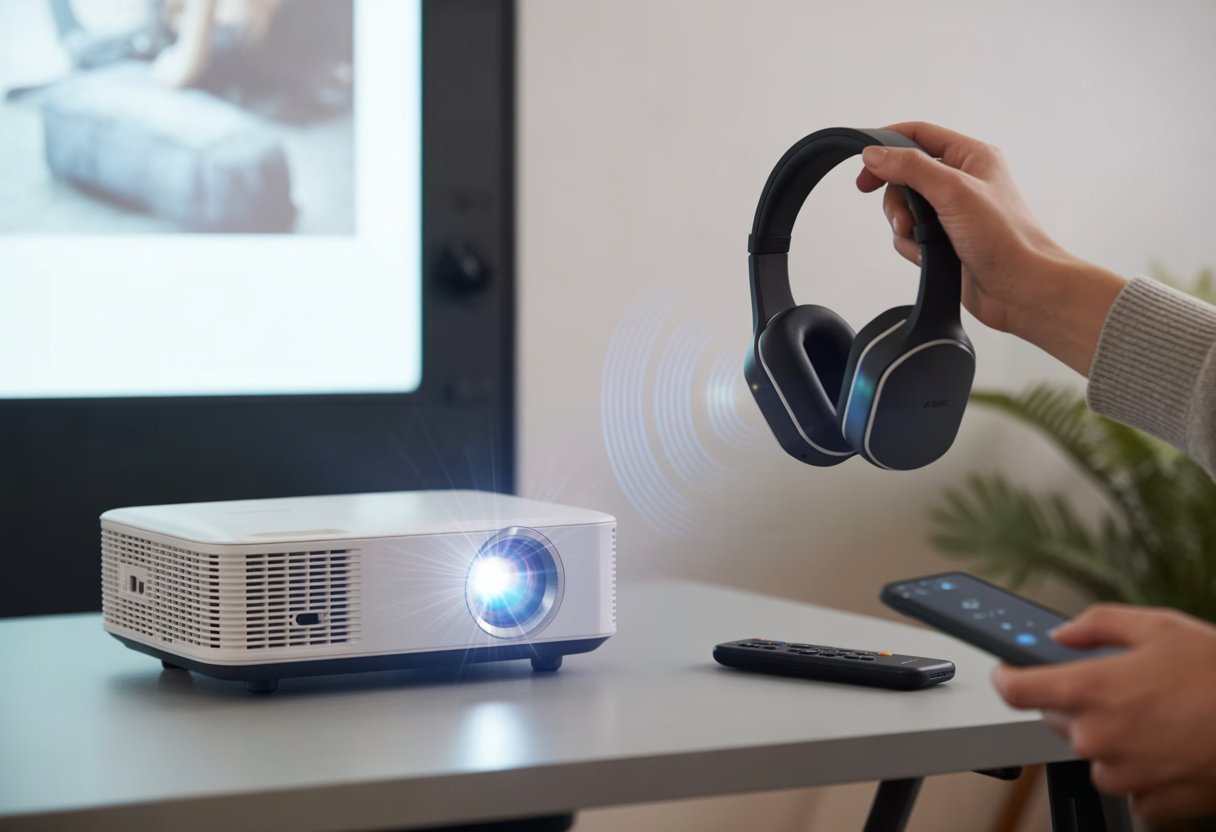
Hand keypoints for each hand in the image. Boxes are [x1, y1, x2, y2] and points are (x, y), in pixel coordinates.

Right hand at [856, 122, 1126, 375]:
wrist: (1019, 289)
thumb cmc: (1004, 238)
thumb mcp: (953, 191)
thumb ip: (911, 168)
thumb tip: (874, 154)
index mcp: (971, 157)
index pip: (919, 135)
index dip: (887, 145)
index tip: (864, 166)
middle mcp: (961, 181)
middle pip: (905, 175)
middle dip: (896, 198)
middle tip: (901, 217)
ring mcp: (952, 212)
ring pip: (904, 208)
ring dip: (903, 225)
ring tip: (918, 239)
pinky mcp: (944, 240)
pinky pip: (909, 235)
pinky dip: (911, 246)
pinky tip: (926, 256)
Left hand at [992, 604, 1215, 824]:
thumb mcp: (1160, 627)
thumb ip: (1098, 625)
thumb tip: (1062, 635)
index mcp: (1091, 690)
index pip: (1016, 691)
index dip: (1007, 678)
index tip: (1007, 674)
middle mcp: (1098, 737)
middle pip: (1058, 720)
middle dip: (1081, 704)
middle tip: (1126, 691)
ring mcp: (1122, 775)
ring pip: (1094, 755)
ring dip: (1113, 739)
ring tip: (1159, 721)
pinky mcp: (1150, 804)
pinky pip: (1129, 786)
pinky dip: (1143, 771)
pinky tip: (1172, 749)